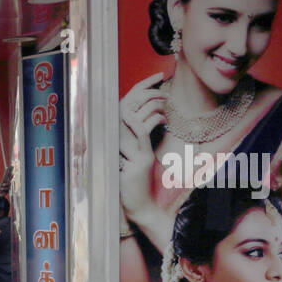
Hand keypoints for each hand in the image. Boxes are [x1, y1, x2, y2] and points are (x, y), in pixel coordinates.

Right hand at [119, 73, 165, 217]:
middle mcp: (116, 141)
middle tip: (163, 83)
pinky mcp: (137, 157)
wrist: (140, 206)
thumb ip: (141, 136)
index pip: (123, 105)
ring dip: (154, 106)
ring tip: (165, 107)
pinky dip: (155, 121)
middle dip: (146, 90)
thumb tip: (152, 115)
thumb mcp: (141, 154)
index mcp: (115, 138)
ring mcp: (125, 149)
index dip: (139, 87)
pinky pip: (143, 130)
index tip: (157, 76)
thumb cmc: (140, 182)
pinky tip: (165, 121)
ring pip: (135, 115)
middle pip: (126, 105)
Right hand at [119, 73, 164, 172]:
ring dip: (162, 109)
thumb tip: (154, 90)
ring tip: (165, 116)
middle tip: (168, 98)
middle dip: (159, 94)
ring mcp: (129, 124)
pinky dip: (162, 120)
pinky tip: (165, 125)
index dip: (149, 80)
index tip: (161, 74)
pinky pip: (155, 119)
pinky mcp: (139, 132)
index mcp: (119, 110)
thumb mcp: (137, 122)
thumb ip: (141, 108)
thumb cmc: (138, 143)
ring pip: (152, 106)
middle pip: (145, 95)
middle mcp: (121, 115)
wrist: (136, 164)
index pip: (135, 89)